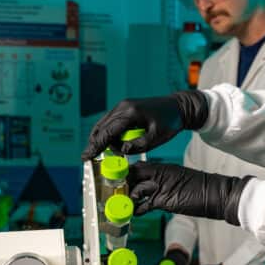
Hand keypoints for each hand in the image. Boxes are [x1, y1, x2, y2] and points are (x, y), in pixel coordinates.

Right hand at [81, 90, 208, 159]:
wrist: (178, 107)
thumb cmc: (170, 122)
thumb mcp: (158, 137)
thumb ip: (139, 145)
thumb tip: (121, 150)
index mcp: (131, 112)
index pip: (108, 131)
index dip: (96, 146)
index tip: (86, 157)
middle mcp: (123, 106)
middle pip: (101, 127)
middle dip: (95, 143)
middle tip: (88, 158)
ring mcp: (122, 106)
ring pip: (103, 124)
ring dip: (100, 138)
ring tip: (98, 153)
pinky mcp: (124, 108)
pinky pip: (110, 122)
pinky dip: (107, 132)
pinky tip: (108, 143)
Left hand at [127, 161, 249, 223]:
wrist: (214, 193)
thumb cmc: (198, 189)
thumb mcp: (177, 180)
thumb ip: (162, 183)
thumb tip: (148, 191)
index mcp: (162, 168)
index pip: (137, 167)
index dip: (125, 174)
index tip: (116, 180)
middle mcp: (159, 174)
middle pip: (132, 174)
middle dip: (121, 183)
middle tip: (112, 193)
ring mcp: (161, 186)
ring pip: (135, 188)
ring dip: (126, 198)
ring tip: (120, 205)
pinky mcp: (164, 199)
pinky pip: (144, 204)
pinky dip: (136, 210)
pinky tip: (134, 213)